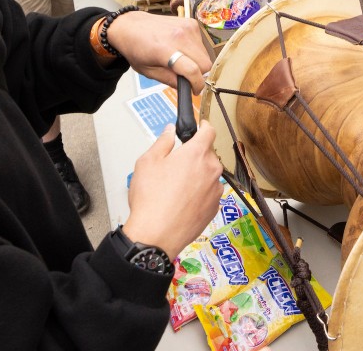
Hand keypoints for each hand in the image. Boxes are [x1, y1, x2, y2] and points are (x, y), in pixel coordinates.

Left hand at [104, 11, 211, 92]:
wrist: (130, 26)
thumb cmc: (135, 48)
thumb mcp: (148, 71)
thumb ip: (169, 80)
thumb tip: (187, 86)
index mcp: (165, 50)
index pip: (192, 70)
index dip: (197, 84)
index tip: (195, 90)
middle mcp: (179, 36)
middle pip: (205, 63)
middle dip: (198, 73)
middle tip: (186, 75)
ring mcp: (187, 27)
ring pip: (205, 54)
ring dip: (197, 61)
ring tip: (181, 59)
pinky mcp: (191, 23)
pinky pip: (201, 43)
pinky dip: (195, 49)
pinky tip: (182, 48)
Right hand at [124, 122, 223, 256]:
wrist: (156, 235)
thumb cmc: (151, 199)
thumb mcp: (148, 162)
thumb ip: (162, 142)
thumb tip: (170, 131)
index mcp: (196, 154)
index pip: (209, 131)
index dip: (204, 127)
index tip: (200, 127)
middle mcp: (211, 170)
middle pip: (208, 154)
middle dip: (195, 155)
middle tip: (176, 165)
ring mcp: (215, 190)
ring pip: (209, 175)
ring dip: (198, 176)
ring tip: (177, 188)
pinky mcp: (214, 208)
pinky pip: (209, 194)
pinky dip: (200, 194)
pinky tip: (183, 202)